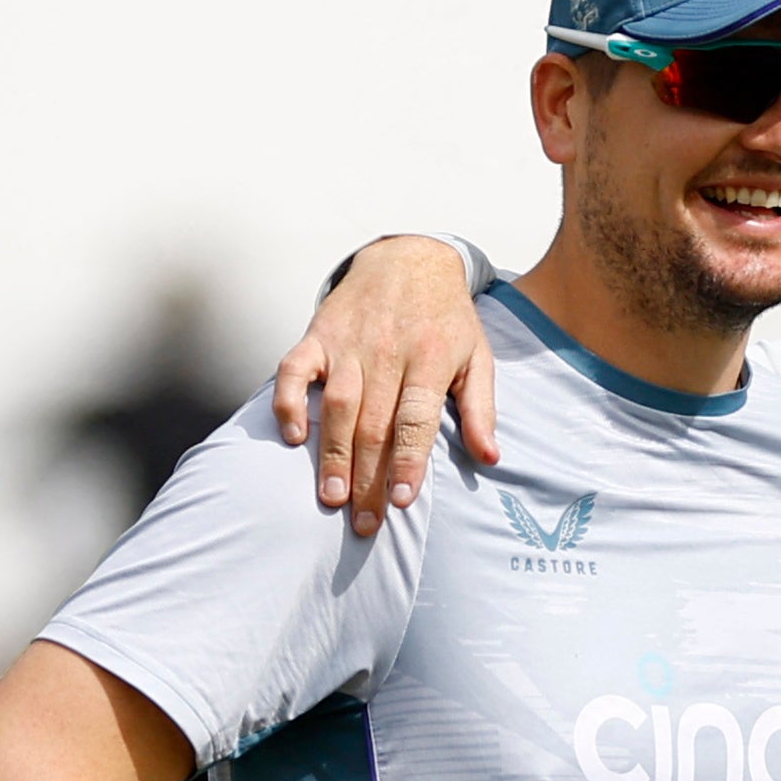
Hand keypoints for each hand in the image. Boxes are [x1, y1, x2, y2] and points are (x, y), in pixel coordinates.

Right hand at [269, 238, 496, 534]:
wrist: (408, 257)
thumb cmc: (446, 318)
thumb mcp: (477, 357)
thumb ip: (480, 408)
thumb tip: (490, 457)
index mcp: (429, 358)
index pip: (416, 418)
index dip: (408, 460)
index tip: (401, 501)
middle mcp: (386, 351)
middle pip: (374, 424)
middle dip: (368, 478)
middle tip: (365, 524)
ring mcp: (348, 343)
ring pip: (336, 404)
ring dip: (331, 454)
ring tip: (331, 497)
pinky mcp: (318, 335)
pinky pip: (294, 370)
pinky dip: (289, 402)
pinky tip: (293, 438)